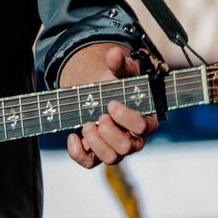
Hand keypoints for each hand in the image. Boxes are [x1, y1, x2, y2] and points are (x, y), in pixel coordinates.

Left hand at [62, 43, 153, 168]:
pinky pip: (89, 163)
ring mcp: (117, 149)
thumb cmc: (119, 84)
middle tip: (100, 115)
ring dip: (95, 140)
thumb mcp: (121, 72)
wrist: (102, 94)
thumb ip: (119, 64)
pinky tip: (72, 136)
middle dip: (109, 131)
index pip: (144, 127)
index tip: (111, 103)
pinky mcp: (98, 155)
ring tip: (87, 124)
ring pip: (111, 158)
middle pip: (127, 147)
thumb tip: (113, 54)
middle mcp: (135, 139)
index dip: (126, 117)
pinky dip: (78, 152)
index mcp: (146, 119)